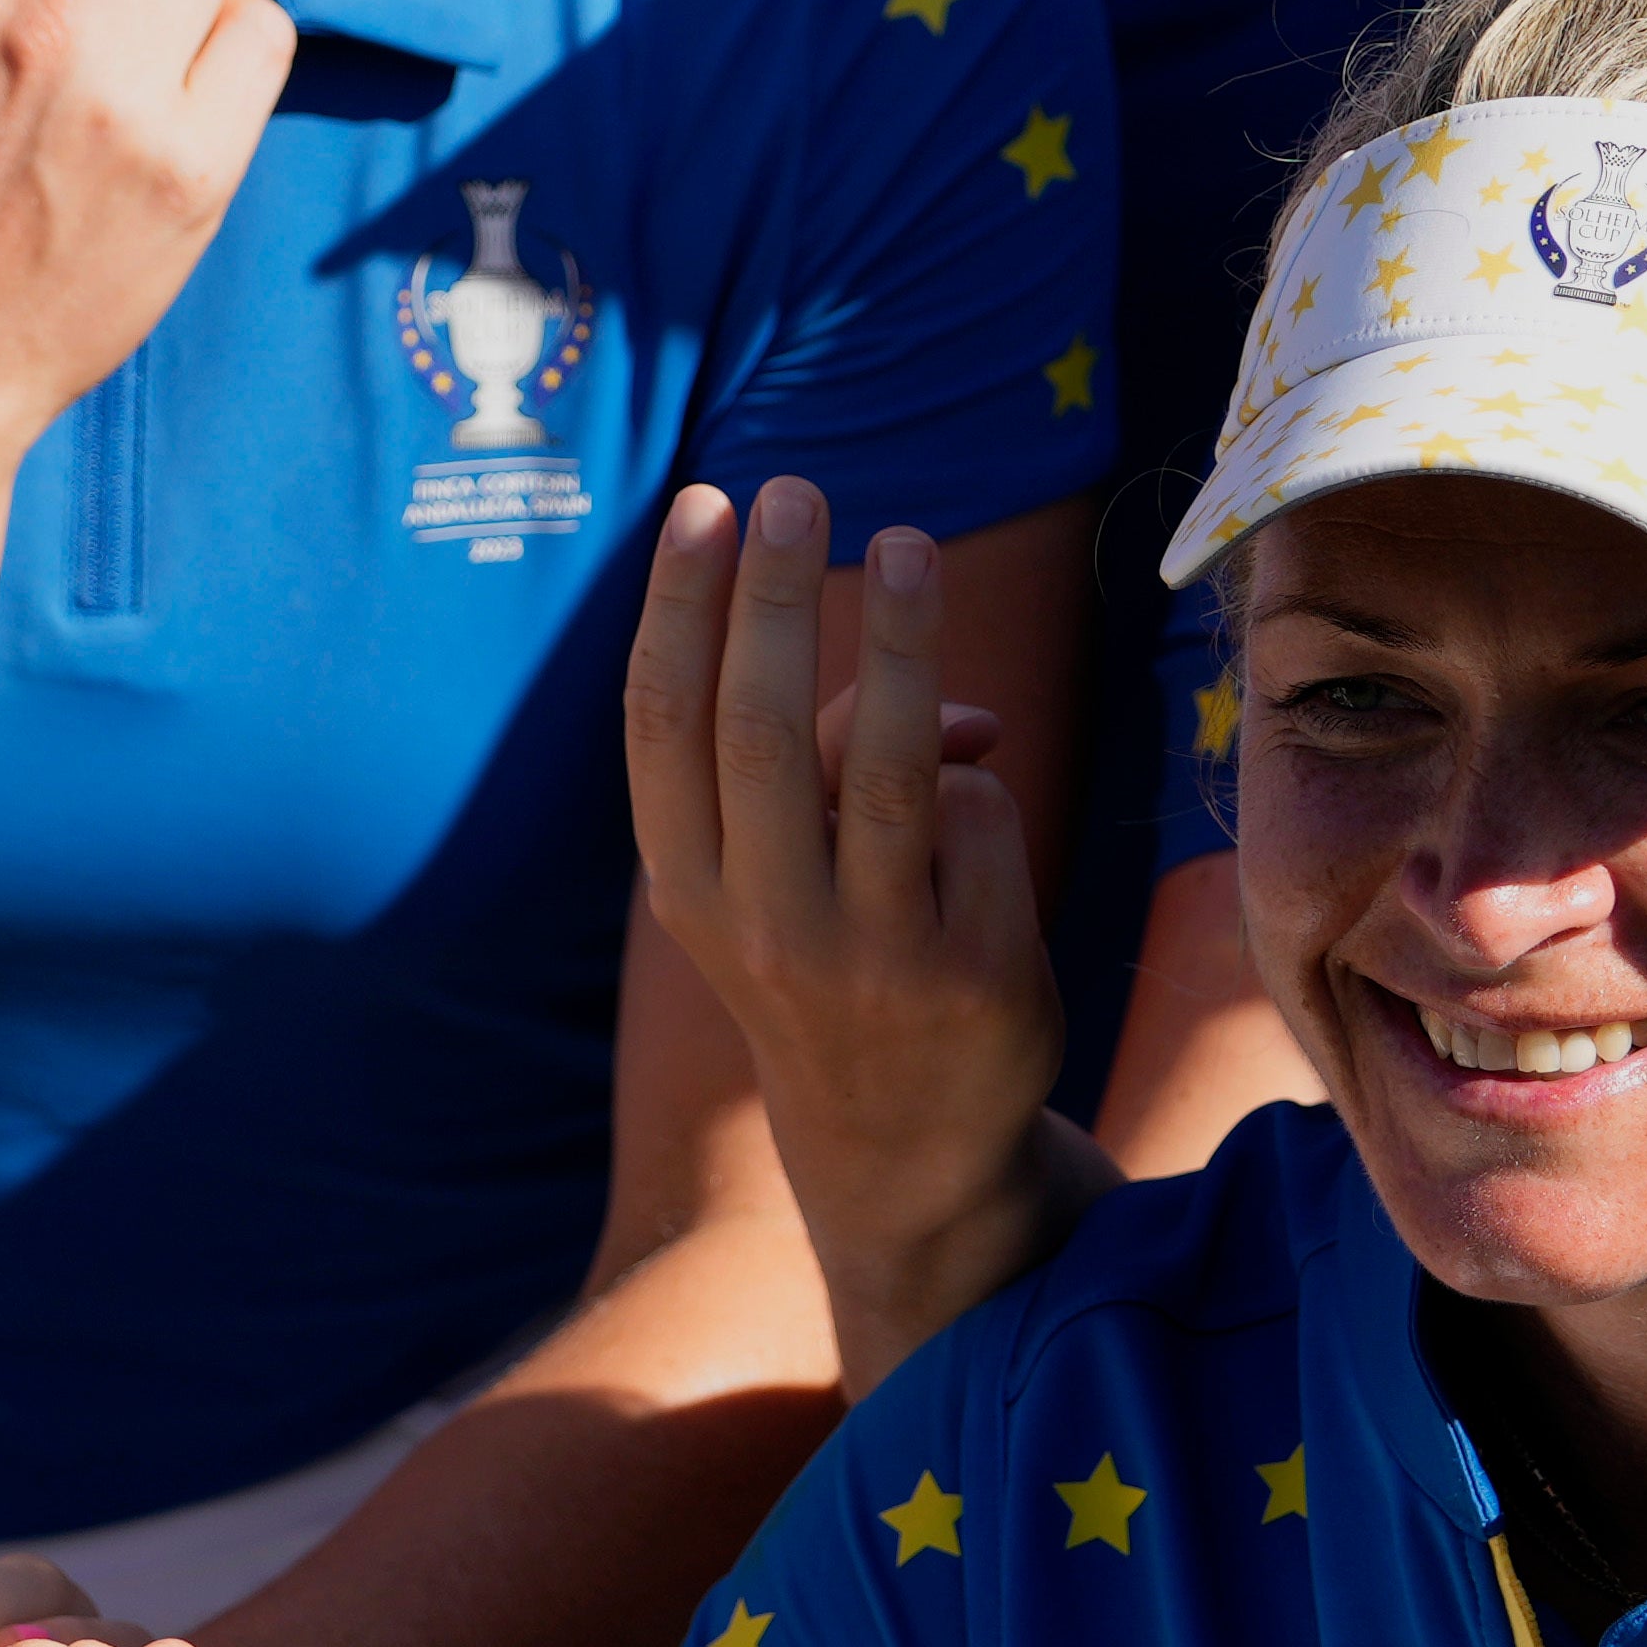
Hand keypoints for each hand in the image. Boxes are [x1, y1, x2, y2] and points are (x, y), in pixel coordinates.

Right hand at [617, 478, 1072, 1336]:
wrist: (902, 1153)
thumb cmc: (833, 964)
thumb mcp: (787, 880)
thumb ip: (832, 772)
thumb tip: (954, 710)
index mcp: (689, 885)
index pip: (662, 724)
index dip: (678, 606)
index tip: (706, 504)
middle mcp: (762, 923)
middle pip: (764, 728)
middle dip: (779, 597)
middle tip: (800, 493)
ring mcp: (868, 955)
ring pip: (893, 764)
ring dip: (902, 639)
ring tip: (906, 544)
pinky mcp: (970, 976)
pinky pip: (983, 818)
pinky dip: (984, 778)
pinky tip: (978, 783)